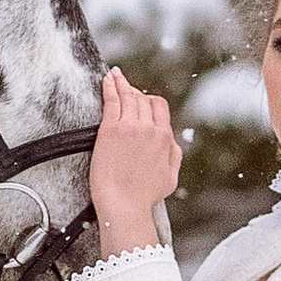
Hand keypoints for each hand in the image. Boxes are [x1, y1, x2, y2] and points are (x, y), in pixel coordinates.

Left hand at [90, 67, 182, 254]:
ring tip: (114, 75)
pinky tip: (107, 78)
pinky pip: (111, 100)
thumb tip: (171, 140)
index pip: (159, 106)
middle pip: (142, 98)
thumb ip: (174, 154)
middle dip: (133, 91)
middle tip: (124, 86)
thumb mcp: (171, 177)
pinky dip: (110, 85)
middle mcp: (148, 128)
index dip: (149, 100)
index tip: (140, 99)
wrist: (124, 205)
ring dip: (121, 83)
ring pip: (127, 96)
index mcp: (164, 137)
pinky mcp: (110, 130)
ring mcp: (129, 127)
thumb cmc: (144, 196)